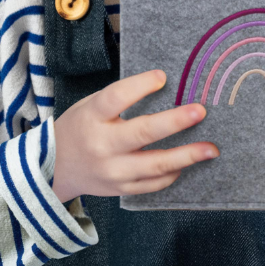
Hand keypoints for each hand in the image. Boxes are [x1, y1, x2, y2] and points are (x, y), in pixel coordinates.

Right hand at [51, 69, 219, 202]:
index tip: (162, 77)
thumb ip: (121, 98)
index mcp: (93, 116)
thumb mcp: (92, 105)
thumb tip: (164, 85)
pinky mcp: (121, 189)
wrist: (53, 168)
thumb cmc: (81, 126)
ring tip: (211, 148)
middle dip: (175, 122)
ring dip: (187, 156)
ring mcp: (112, 170)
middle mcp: (102, 144)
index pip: (117, 97)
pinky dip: (172, 173)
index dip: (140, 85)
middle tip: (200, 111)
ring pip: (154, 164)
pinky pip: (153, 183)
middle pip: (142, 132)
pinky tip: (187, 163)